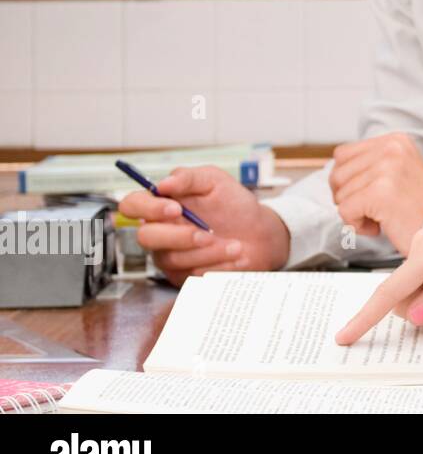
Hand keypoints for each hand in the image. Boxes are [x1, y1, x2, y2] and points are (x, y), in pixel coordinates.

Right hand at [117, 165, 289, 286]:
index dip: (147, 208)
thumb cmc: (234, 205)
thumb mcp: (215, 181)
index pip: (132, 205)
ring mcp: (169, 255)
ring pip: (171, 259)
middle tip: (208, 234)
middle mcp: (160, 231)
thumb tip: (163, 183)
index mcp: (162, 205)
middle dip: (179, 236)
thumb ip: (189, 178)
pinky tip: (233, 257)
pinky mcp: (183, 275)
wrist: (259, 234)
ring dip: (206, 252)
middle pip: (146, 237)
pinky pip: (190, 275)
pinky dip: (215, 266)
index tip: (175, 208)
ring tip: (235, 245)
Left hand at [329, 132, 422, 254]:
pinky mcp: (381, 193)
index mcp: (395, 140)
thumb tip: (334, 170)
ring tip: (382, 217)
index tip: (367, 194)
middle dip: (348, 197)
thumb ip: (371, 164)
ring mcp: (387, 169)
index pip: (342, 154)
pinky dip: (357, 226)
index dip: (347, 180)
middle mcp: (392, 149)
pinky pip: (346, 211)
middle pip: (337, 174)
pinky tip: (379, 227)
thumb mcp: (398, 171)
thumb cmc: (418, 208)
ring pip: (340, 195)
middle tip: (374, 209)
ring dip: (356, 213)